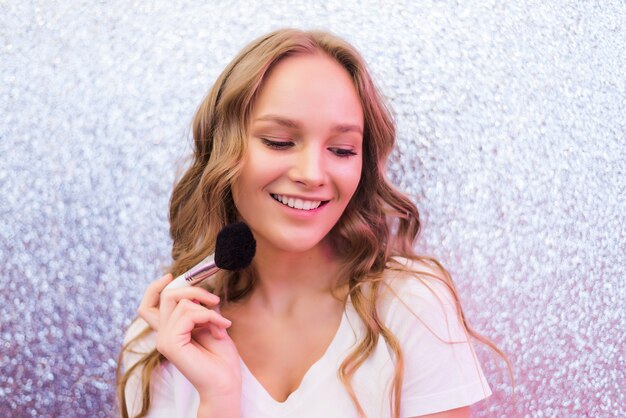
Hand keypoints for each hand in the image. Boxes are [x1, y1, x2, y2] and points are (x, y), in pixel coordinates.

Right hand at [137, 273, 241, 400]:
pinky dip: (210, 316)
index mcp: (169, 330)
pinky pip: (190, 313)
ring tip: (222, 324)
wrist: (226, 382)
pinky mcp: (170, 343)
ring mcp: (164, 339)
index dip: (156, 287)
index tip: (171, 276)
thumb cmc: (221, 357)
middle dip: (194, 290)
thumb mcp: (209, 323)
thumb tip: (194, 289)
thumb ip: (197, 307)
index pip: (149, 305)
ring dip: (209, 309)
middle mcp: (162, 334)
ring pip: (182, 302)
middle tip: (215, 301)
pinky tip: (221, 329)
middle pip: (167, 295)